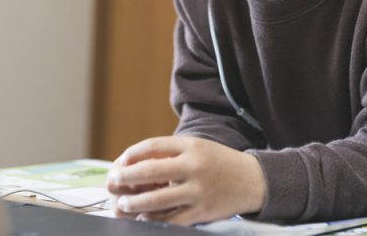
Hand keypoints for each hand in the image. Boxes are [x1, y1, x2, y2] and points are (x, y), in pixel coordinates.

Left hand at [105, 136, 265, 224]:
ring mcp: (198, 191)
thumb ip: (171, 152)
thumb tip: (135, 162)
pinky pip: (172, 219)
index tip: (121, 161)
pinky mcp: (202, 212)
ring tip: (123, 204)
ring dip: (135, 203)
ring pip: (158, 200)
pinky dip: (154, 220)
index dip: (132, 154)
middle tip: (113, 181)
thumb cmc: (219, 162)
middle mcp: (194, 167)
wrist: (253, 180)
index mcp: (192, 146)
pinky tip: (142, 218)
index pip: (153, 146)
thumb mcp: (198, 147)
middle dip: (127, 177)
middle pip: (151, 171)